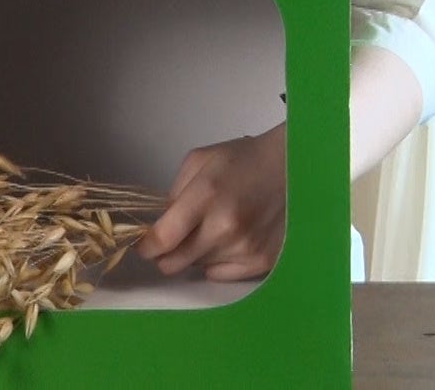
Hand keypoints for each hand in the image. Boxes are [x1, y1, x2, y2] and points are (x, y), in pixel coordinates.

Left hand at [135, 124, 287, 281]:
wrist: (291, 167)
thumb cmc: (243, 160)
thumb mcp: (200, 161)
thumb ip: (174, 193)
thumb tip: (160, 225)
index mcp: (206, 195)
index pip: (163, 239)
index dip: (146, 247)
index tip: (143, 246)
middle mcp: (225, 226)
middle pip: (174, 263)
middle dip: (165, 254)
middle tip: (173, 240)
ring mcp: (245, 247)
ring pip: (197, 268)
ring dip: (195, 253)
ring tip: (212, 228)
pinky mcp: (261, 261)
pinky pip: (221, 275)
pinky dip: (217, 262)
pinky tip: (228, 240)